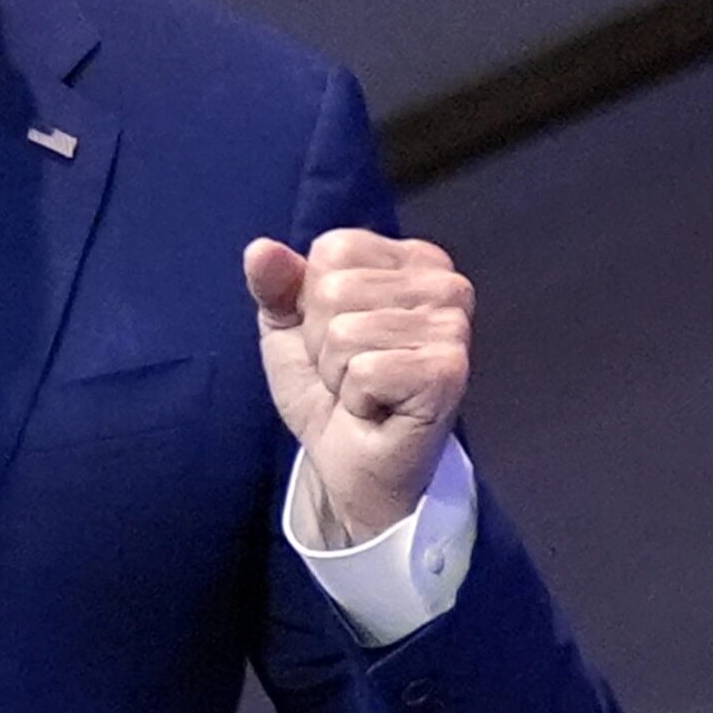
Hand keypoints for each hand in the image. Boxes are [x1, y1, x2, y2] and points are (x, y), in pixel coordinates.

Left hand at [243, 228, 471, 543]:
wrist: (349, 464)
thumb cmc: (328, 390)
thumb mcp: (287, 327)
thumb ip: (274, 283)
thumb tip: (260, 250)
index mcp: (411, 260)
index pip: (334, 248)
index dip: (312, 302)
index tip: (337, 339)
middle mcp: (444, 285)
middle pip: (334, 288)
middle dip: (322, 342)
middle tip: (351, 372)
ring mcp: (452, 328)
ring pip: (345, 331)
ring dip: (338, 373)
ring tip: (364, 391)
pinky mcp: (447, 372)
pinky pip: (365, 370)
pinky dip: (355, 397)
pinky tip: (378, 409)